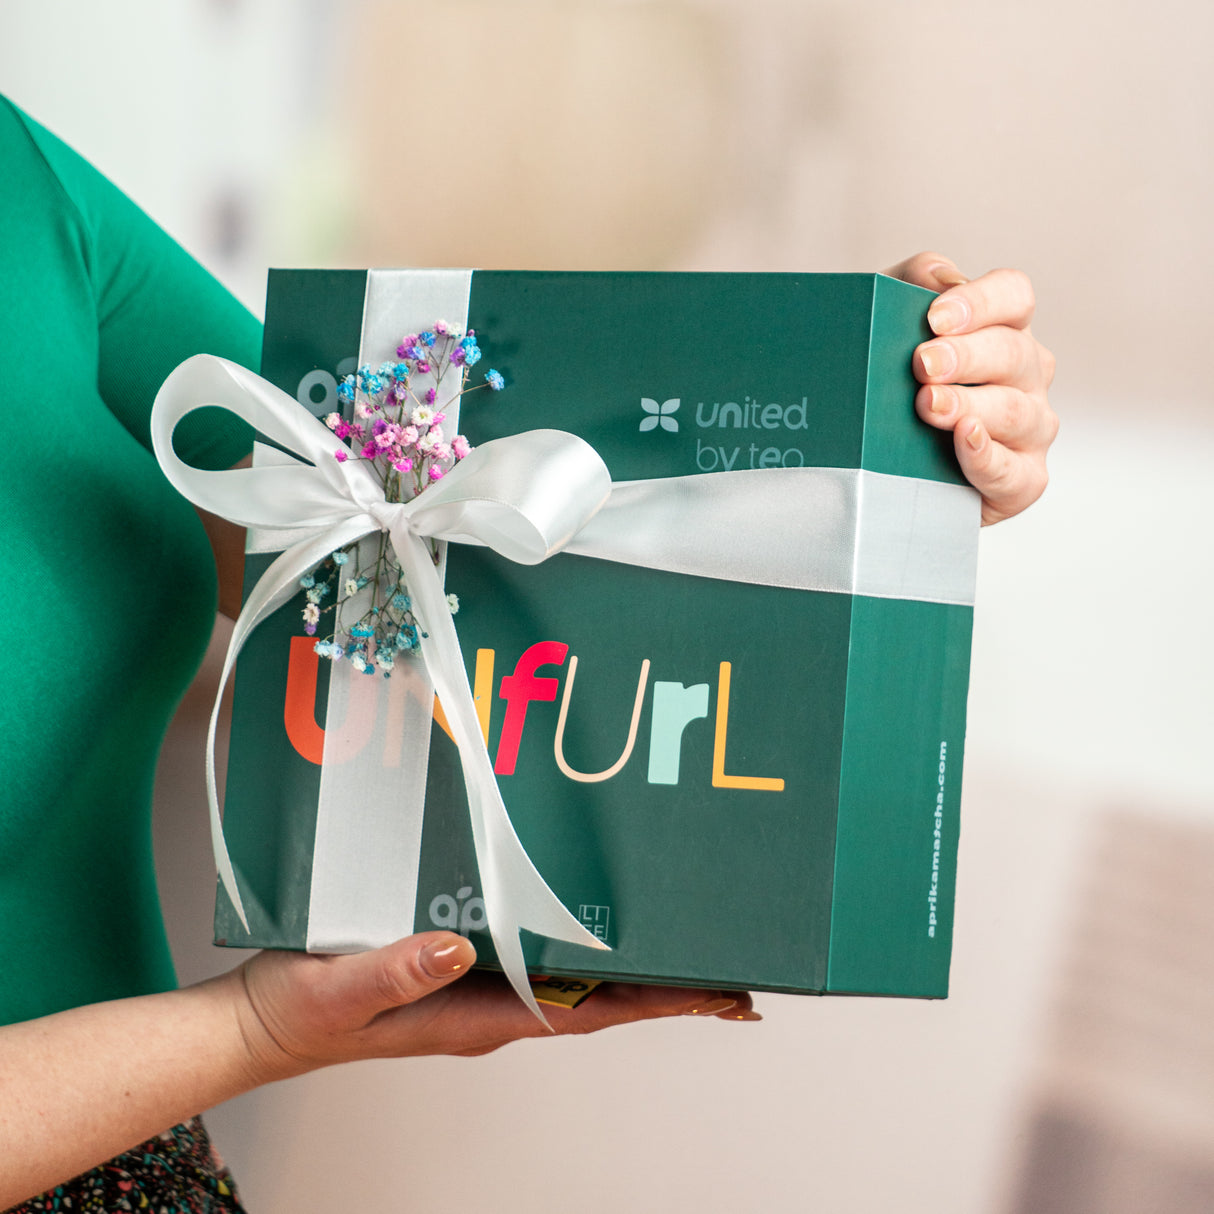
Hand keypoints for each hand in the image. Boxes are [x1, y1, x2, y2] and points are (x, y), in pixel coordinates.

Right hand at [233, 932, 756, 1081]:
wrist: (259, 1021)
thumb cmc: (298, 1013)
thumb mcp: (339, 990)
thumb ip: (395, 972)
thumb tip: (461, 952)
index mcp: (478, 1017)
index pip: (589, 1013)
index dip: (656, 1003)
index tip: (717, 996)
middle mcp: (490, 1005)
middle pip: (599, 999)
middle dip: (666, 987)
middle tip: (732, 973)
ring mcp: (476, 986)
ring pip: (572, 977)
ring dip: (631, 964)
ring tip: (685, 945)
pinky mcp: (454, 963)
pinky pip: (532, 954)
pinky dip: (576, 942)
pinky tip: (590, 922)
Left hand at [885, 252, 1057, 524]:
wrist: (876, 470)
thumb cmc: (891, 389)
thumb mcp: (888, 327)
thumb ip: (912, 285)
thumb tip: (941, 278)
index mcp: (1003, 330)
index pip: (1013, 297)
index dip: (980, 302)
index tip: (934, 318)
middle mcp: (1026, 375)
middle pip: (1013, 352)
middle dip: (966, 357)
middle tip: (922, 364)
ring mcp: (1032, 428)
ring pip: (1015, 410)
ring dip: (970, 405)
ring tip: (928, 405)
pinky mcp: (1023, 480)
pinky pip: (1016, 472)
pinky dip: (988, 456)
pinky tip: (964, 440)